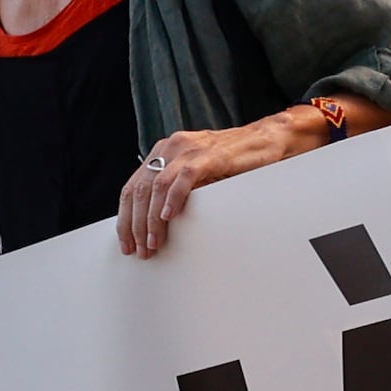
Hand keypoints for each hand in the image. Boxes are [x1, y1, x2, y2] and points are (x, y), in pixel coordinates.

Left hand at [121, 116, 313, 257]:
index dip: (125, 218)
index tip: (127, 243)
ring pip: (157, 187)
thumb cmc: (232, 160)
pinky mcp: (209, 155)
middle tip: (140, 250)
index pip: (131, 187)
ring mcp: (188, 149)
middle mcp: (170, 147)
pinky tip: (168, 217)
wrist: (264, 140)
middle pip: (139, 190)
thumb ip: (174, 187)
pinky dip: (173, 199)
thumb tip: (154, 222)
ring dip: (151, 219)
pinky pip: (183, 178)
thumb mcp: (195, 173)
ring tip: (154, 242)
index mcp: (163, 151)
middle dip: (136, 224)